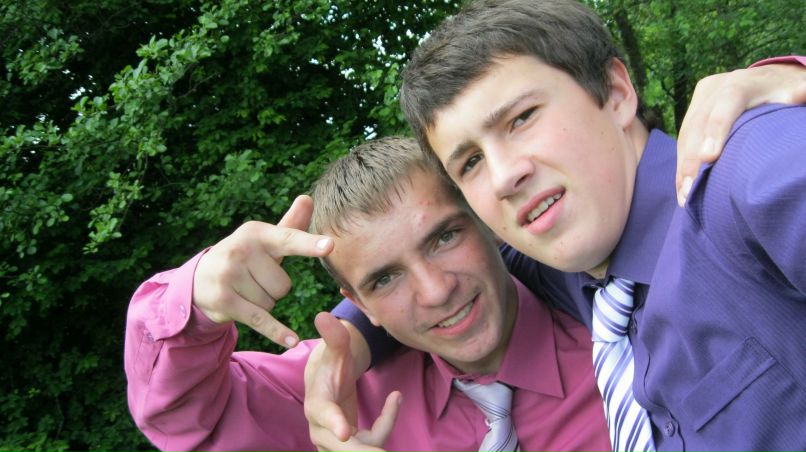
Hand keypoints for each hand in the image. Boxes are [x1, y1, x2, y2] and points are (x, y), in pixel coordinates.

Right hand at [192, 195, 332, 346]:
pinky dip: (276, 332)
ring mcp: (230, 276)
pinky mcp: (224, 300)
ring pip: (272, 301)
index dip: (311, 244)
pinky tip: (292, 341)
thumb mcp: (264, 240)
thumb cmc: (244, 257)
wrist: (198, 280)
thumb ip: (290, 224)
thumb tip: (308, 197)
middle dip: (274, 288)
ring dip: (263, 302)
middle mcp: (241, 251)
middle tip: (253, 280)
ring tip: (244, 290)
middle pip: (284, 284)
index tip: (330, 246)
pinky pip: (261, 319)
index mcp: (256, 233)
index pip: (290, 240)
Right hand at [305, 312, 400, 451]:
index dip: (334, 424)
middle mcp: (322, 429)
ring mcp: (335, 442)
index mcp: (317, 405)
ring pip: (363, 448)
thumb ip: (333, 336)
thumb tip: (324, 316)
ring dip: (382, 430)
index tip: (346, 433)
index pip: (324, 416)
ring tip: (395, 398)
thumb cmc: (332, 365)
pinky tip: (394, 399)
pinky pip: (373, 443)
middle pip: (344, 447)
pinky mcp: (349, 447)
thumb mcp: (335, 350)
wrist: (327, 383)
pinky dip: (386, 423)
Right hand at [676, 63, 805, 205]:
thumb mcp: (794, 91)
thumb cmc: (783, 93)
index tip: (709, 158)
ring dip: (683, 166)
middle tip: (690, 189)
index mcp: (742, 84)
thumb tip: (803, 94)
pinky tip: (682, 186)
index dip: (716, 131)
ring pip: (685, 134)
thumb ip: (799, 93)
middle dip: (691, 159)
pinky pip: (682, 138)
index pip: (725, 106)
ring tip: (684, 195)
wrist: (765, 78)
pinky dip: (682, 163)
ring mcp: (701, 99)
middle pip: (698, 125)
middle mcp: (716, 89)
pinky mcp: (693, 109)